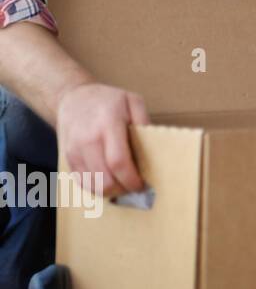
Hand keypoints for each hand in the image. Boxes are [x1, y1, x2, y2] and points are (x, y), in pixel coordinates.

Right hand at [55, 83, 148, 199]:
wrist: (73, 98)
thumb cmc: (107, 100)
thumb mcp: (132, 100)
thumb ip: (143, 121)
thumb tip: (154, 144)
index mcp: (108, 124)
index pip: (118, 161)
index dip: (131, 179)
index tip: (141, 185)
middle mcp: (88, 140)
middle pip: (104, 178)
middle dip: (122, 189)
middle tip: (134, 187)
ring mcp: (74, 150)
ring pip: (92, 184)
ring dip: (109, 191)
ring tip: (122, 184)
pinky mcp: (67, 157)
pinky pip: (81, 181)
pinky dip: (96, 186)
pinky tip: (107, 180)